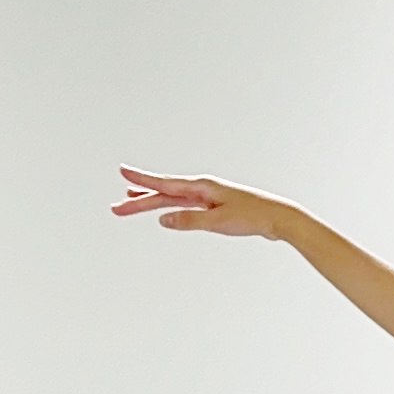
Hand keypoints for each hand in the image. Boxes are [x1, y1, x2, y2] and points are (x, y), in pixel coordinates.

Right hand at [110, 170, 293, 237]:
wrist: (278, 218)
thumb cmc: (253, 216)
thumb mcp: (218, 222)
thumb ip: (190, 220)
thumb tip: (163, 220)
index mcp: (201, 187)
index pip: (164, 184)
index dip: (142, 179)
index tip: (122, 171)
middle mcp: (201, 189)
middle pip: (163, 194)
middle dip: (138, 200)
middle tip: (115, 209)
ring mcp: (206, 197)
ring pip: (171, 200)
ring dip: (150, 203)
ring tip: (129, 204)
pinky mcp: (213, 207)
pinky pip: (183, 206)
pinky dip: (169, 208)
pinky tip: (162, 211)